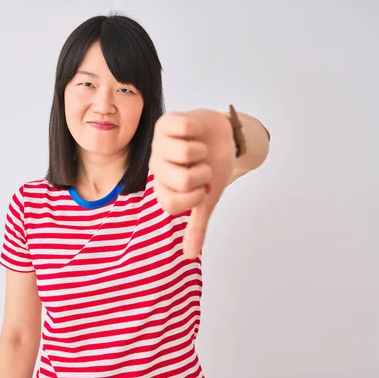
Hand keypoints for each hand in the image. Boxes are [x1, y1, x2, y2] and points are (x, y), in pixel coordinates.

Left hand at [149, 109, 236, 258]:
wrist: (222, 136)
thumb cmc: (212, 167)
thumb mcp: (207, 200)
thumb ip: (197, 226)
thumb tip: (189, 256)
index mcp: (163, 188)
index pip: (172, 205)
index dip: (195, 197)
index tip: (201, 189)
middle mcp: (156, 168)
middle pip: (182, 179)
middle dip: (203, 173)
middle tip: (202, 166)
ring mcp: (158, 144)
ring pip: (186, 153)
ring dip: (203, 151)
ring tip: (199, 148)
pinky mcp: (166, 121)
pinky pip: (186, 129)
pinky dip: (199, 131)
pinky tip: (196, 131)